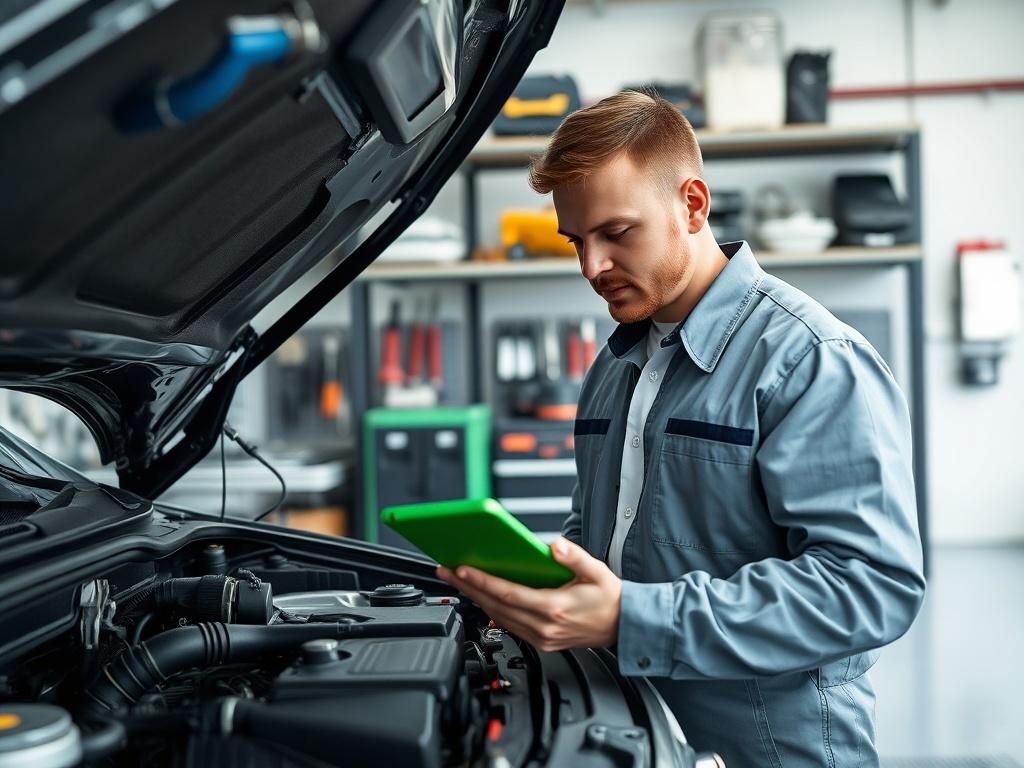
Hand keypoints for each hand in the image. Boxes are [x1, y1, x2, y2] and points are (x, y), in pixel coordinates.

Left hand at [436, 537, 621, 651]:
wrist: (623, 625)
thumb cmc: (609, 599)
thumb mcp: (597, 572)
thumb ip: (574, 557)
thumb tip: (554, 546)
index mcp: (554, 608)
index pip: (508, 594)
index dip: (482, 582)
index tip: (462, 569)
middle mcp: (544, 627)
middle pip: (496, 606)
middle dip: (467, 587)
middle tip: (446, 571)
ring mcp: (541, 637)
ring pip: (499, 617)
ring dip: (476, 598)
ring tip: (458, 581)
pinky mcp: (541, 642)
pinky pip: (509, 625)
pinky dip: (491, 610)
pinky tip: (480, 598)